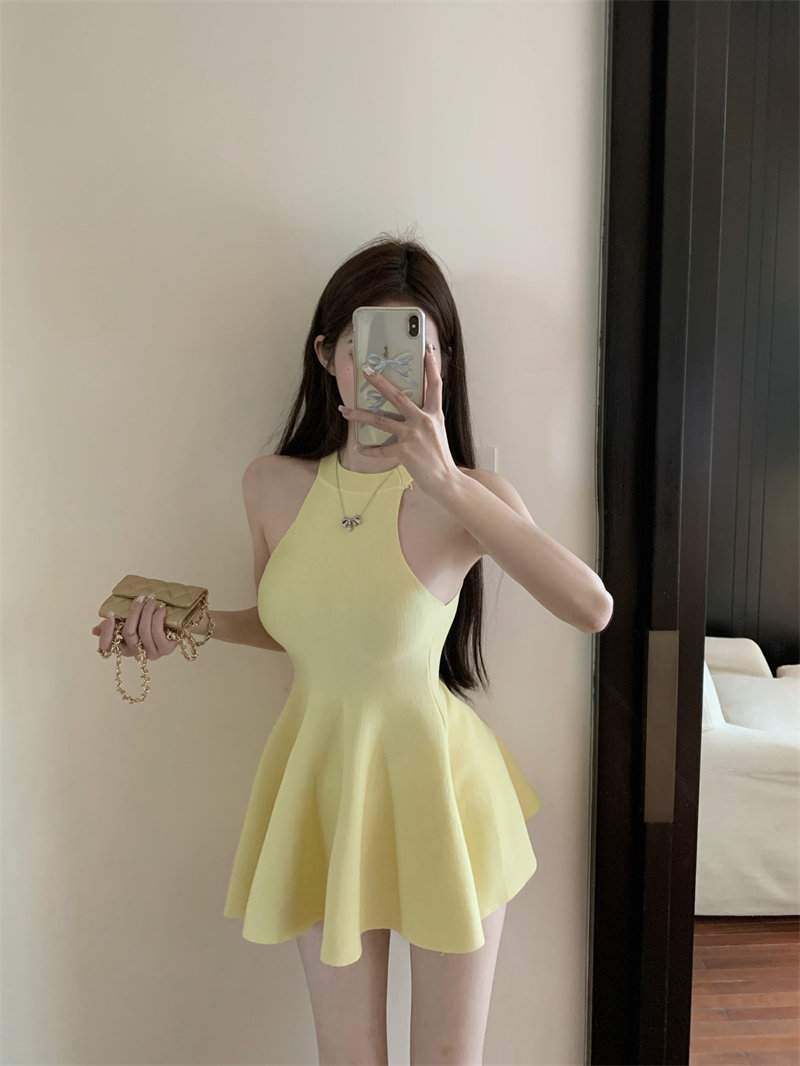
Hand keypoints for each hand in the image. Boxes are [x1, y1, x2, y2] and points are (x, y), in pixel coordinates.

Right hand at [91, 595, 178, 660]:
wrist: (179, 622)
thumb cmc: (152, 620)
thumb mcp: (132, 620)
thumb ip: (115, 624)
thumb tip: (95, 630)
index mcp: (124, 647)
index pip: (107, 647)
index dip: (106, 632)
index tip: (111, 615)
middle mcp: (136, 653)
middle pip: (128, 633)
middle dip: (133, 612)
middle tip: (140, 598)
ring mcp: (151, 653)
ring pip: (143, 631)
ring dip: (147, 611)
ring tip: (151, 599)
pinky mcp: (165, 649)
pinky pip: (157, 632)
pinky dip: (157, 617)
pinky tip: (161, 609)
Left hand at [338, 341, 460, 496]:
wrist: (445, 480)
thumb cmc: (440, 456)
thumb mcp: (437, 431)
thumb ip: (425, 417)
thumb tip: (409, 408)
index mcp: (434, 414)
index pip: (435, 384)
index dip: (431, 366)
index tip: (426, 349)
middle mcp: (423, 421)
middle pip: (397, 396)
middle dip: (379, 381)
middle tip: (365, 369)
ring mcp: (412, 435)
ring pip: (380, 420)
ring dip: (359, 415)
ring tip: (345, 410)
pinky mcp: (404, 451)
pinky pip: (381, 449)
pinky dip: (368, 449)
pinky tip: (359, 447)